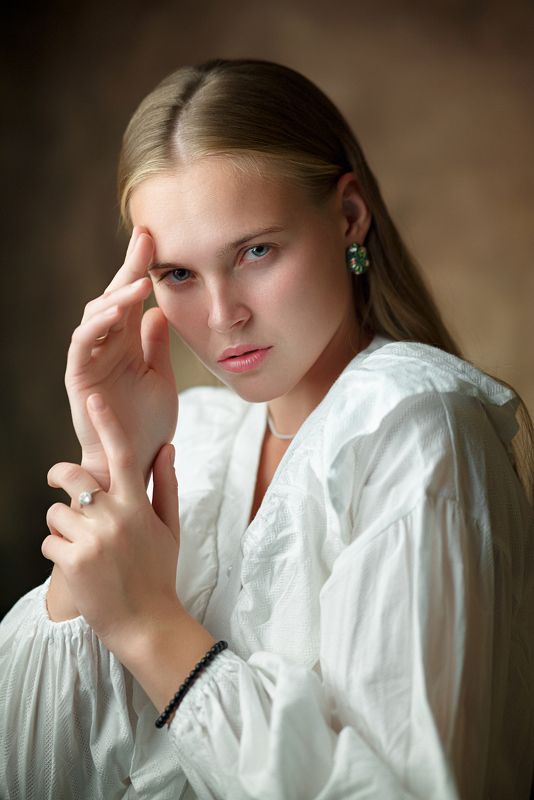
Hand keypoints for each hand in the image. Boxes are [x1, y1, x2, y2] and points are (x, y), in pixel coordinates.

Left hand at [42, 393, 182, 657]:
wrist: (147, 623)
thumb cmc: (159, 573)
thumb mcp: (170, 527)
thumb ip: (165, 484)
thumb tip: (167, 448)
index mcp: (137, 505)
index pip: (122, 454)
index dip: (107, 424)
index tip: (93, 400)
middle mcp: (113, 516)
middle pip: (72, 477)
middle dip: (59, 476)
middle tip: (57, 481)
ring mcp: (91, 538)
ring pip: (56, 513)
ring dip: (63, 526)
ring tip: (84, 547)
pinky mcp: (71, 561)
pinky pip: (48, 542)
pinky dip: (57, 552)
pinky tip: (79, 567)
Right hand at [65, 226, 177, 489]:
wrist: (135, 462)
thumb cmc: (148, 425)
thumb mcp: (161, 379)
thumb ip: (158, 347)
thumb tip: (159, 311)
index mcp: (128, 343)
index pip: (133, 299)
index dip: (140, 269)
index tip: (154, 239)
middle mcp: (107, 346)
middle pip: (113, 298)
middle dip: (128, 268)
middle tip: (145, 240)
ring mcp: (91, 359)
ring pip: (95, 316)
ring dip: (116, 296)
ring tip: (140, 282)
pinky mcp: (78, 376)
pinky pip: (82, 344)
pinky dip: (98, 325)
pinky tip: (118, 312)